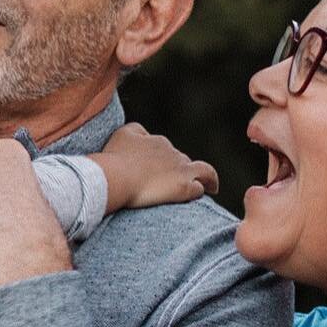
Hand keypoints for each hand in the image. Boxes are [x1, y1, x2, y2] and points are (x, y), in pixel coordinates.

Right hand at [95, 122, 218, 211]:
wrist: (117, 176)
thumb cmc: (115, 158)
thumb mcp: (123, 134)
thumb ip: (136, 130)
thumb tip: (145, 135)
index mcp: (158, 142)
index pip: (167, 150)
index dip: (166, 160)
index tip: (163, 170)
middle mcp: (172, 154)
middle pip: (183, 161)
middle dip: (182, 171)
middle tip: (178, 185)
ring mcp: (180, 170)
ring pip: (201, 172)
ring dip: (205, 179)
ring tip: (211, 187)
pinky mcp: (184, 188)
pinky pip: (199, 189)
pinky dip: (201, 191)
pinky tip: (202, 196)